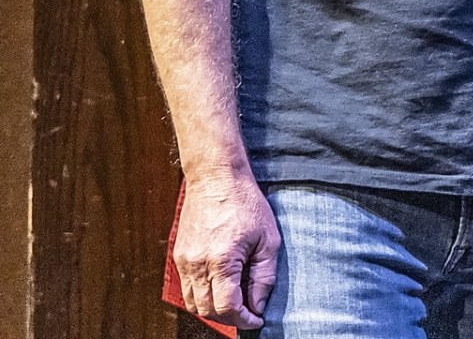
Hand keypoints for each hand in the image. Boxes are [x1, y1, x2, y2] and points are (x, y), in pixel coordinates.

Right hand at [172, 172, 280, 327]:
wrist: (216, 178)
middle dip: (229, 318)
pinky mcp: (179, 256)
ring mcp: (184, 261)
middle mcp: (198, 264)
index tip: (256, 320)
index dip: (243, 319)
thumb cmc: (245, 203)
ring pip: (193, 303)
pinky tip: (220, 288)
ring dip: (213, 310)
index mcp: (222, 260)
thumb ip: (264, 276)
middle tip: (248, 313)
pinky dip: (202, 296)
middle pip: (207, 310)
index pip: (227, 307)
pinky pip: (186, 288)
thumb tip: (258, 305)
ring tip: (235, 302)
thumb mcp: (268, 239)